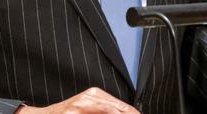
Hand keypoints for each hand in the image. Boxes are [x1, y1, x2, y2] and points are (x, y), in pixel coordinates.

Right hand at [18, 87, 140, 113]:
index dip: (133, 113)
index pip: (121, 106)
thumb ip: (103, 109)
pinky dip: (107, 113)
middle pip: (118, 108)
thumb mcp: (85, 108)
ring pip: (109, 110)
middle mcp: (89, 97)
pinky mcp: (73, 112)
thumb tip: (126, 113)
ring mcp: (81, 105)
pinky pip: (96, 112)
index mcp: (95, 94)